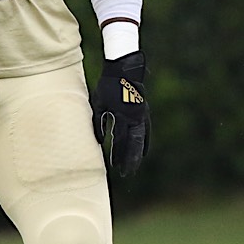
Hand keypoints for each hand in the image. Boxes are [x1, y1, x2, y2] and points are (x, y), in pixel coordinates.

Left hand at [92, 51, 148, 176]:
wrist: (124, 70)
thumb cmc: (108, 85)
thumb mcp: (99, 104)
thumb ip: (98, 122)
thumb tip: (98, 141)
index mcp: (123, 116)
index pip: (121, 141)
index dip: (119, 155)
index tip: (117, 168)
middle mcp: (135, 118)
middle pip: (134, 144)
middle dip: (131, 159)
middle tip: (127, 173)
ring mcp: (141, 115)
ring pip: (141, 139)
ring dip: (138, 153)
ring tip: (134, 165)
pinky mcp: (142, 112)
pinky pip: (145, 131)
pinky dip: (144, 142)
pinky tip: (143, 149)